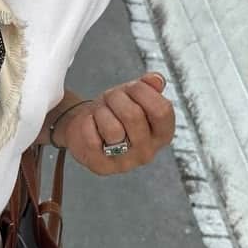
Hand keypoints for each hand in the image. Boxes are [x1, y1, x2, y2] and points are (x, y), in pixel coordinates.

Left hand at [55, 72, 174, 175]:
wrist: (84, 129)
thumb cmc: (114, 112)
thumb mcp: (132, 94)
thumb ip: (148, 86)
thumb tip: (155, 79)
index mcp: (162, 134)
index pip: (162, 110)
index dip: (143, 91)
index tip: (132, 87)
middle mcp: (148, 152)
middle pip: (133, 116)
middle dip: (116, 98)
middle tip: (110, 98)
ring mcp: (125, 163)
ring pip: (113, 130)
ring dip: (101, 112)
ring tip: (100, 113)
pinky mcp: (101, 167)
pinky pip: (92, 139)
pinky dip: (87, 124)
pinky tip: (90, 125)